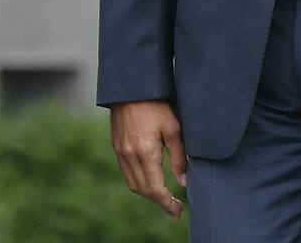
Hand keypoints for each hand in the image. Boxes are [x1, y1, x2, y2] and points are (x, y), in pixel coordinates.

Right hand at [110, 100, 186, 218]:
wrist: (132, 87)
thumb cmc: (157, 105)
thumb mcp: (174, 129)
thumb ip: (179, 157)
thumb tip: (183, 182)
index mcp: (145, 153)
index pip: (155, 189)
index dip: (167, 203)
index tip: (178, 212)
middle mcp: (129, 156)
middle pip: (143, 190)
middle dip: (159, 202)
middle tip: (175, 208)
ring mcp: (120, 152)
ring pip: (133, 184)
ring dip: (148, 194)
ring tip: (165, 198)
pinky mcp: (117, 147)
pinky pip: (127, 173)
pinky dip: (139, 182)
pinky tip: (151, 181)